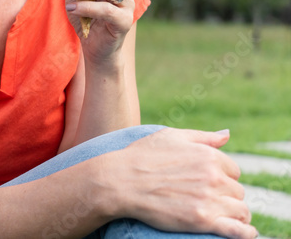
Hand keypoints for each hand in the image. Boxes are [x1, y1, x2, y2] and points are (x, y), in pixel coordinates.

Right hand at [107, 128, 255, 238]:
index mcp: (208, 155)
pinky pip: (237, 230)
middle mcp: (213, 176)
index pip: (233, 170)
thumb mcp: (170, 137)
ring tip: (225, 216)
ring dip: (235, 213)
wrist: (119, 181)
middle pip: (237, 190)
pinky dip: (245, 232)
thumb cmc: (141, 156)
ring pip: (240, 210)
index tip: (208, 184)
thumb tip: (227, 135)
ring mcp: (208, 199)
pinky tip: (245, 232)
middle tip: (208, 200)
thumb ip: (203, 137)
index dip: (222, 177)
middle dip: (226, 195)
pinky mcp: (202, 220)